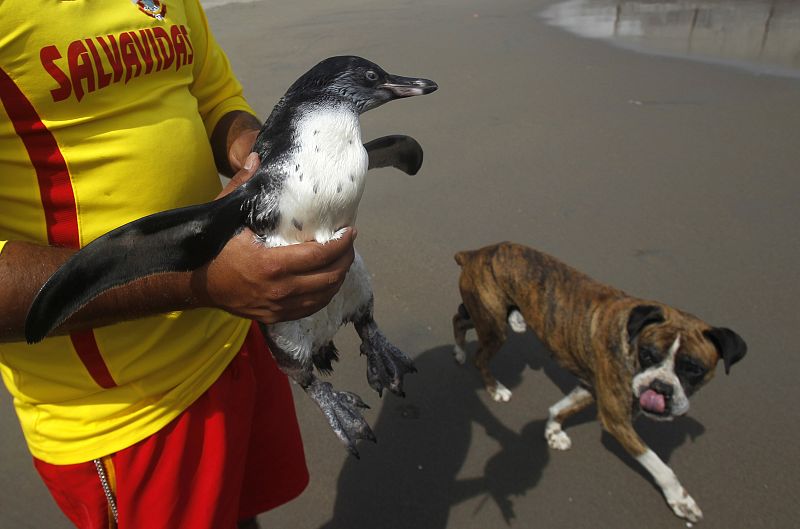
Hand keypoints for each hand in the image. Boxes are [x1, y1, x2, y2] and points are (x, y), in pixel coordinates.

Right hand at [197, 153, 356, 322]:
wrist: (197, 284)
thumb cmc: (213, 248)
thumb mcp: (224, 214)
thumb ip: (243, 185)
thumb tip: (257, 158)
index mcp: (272, 264)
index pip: (320, 255)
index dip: (342, 244)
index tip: (350, 231)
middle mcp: (280, 288)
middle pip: (330, 277)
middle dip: (346, 259)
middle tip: (349, 244)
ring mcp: (279, 306)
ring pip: (324, 295)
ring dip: (339, 277)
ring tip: (342, 261)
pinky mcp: (276, 316)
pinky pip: (311, 308)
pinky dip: (325, 294)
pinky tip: (328, 282)